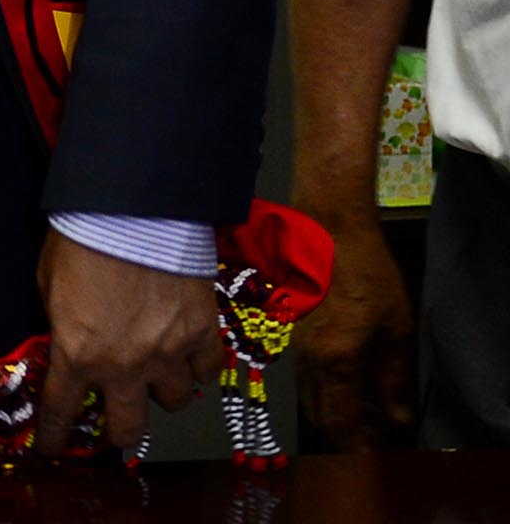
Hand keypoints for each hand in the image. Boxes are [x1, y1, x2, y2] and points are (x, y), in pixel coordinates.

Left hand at [35, 231, 225, 452]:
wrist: (132, 212)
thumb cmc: (80, 241)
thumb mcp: (49, 284)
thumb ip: (61, 322)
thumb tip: (70, 337)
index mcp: (78, 354)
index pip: (61, 410)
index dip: (53, 434)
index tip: (50, 448)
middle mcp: (125, 366)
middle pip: (128, 426)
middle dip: (120, 431)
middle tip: (117, 425)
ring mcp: (169, 354)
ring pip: (173, 400)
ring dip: (162, 390)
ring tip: (157, 372)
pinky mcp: (203, 334)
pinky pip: (207, 371)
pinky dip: (198, 367)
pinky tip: (189, 354)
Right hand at [295, 211, 416, 447]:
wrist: (325, 232)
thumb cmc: (366, 276)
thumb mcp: (396, 331)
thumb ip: (393, 380)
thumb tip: (397, 418)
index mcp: (336, 362)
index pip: (341, 422)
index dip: (357, 447)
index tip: (375, 459)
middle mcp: (309, 361)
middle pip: (321, 416)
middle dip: (346, 436)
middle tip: (373, 444)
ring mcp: (296, 347)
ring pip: (311, 398)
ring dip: (336, 416)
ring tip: (366, 420)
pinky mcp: (293, 335)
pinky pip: (308, 378)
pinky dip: (327, 394)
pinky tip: (348, 389)